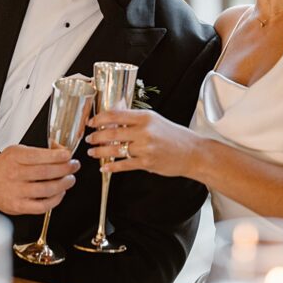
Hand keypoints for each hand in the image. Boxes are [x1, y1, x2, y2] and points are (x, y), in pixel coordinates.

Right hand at [0, 144, 80, 214]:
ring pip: (47, 189)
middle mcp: (14, 174)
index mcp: (14, 157)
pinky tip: (60, 193)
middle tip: (74, 166)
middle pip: (46, 172)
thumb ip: (38, 150)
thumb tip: (60, 150)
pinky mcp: (19, 206)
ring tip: (70, 179)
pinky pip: (43, 205)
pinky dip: (56, 199)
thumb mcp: (17, 151)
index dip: (57, 156)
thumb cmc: (5, 167)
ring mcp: (16, 191)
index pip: (39, 156)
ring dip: (63, 184)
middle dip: (65, 169)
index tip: (68, 155)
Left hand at [85, 109, 200, 178]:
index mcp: (145, 117)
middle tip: (89, 139)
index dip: (99, 119)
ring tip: (92, 152)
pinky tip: (104, 168)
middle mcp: (144, 132)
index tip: (91, 123)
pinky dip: (112, 167)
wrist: (193, 152)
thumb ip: (135, 119)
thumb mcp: (155, 120)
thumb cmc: (173, 135)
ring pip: (115, 150)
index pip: (115, 115)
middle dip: (96, 137)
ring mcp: (146, 148)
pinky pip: (124, 165)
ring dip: (100, 152)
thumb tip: (113, 116)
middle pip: (112, 133)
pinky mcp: (147, 163)